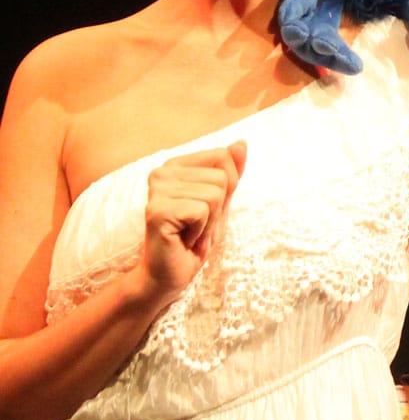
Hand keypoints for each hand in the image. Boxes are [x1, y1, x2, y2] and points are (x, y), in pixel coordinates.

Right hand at [141, 141, 246, 302]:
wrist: (167, 276)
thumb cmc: (193, 238)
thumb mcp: (220, 202)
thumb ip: (230, 172)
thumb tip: (241, 143)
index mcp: (175, 165)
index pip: (224, 156)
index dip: (227, 187)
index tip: (205, 210)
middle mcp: (162, 172)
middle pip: (223, 177)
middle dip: (219, 208)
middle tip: (196, 226)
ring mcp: (157, 190)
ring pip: (215, 194)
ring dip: (210, 222)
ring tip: (190, 233)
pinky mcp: (157, 210)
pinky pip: (203, 211)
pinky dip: (201, 231)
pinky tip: (183, 240)